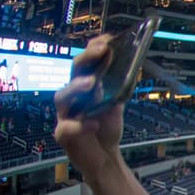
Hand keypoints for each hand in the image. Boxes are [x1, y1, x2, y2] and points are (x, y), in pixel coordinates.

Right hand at [53, 35, 125, 172]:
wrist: (103, 156)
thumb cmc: (105, 128)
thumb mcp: (116, 105)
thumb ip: (119, 89)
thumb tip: (132, 69)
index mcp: (84, 87)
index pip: (85, 63)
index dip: (93, 49)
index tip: (107, 39)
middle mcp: (72, 97)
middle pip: (73, 72)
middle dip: (86, 59)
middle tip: (101, 51)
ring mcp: (65, 114)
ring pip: (62, 96)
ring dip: (77, 87)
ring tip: (92, 83)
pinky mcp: (63, 134)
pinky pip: (66, 127)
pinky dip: (80, 125)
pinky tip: (93, 123)